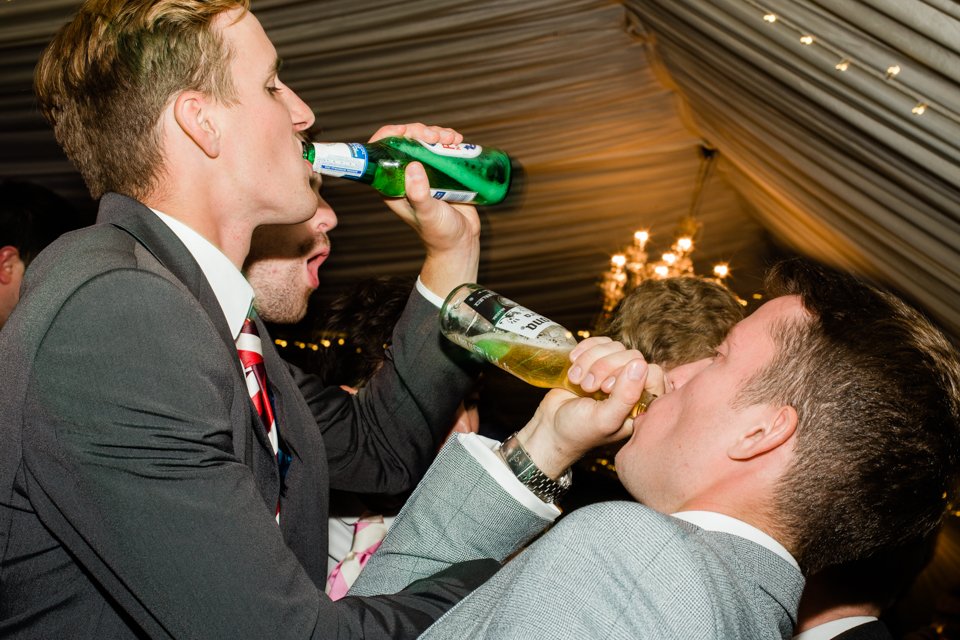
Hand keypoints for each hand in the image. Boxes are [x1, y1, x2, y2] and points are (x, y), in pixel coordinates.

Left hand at [368, 123, 480, 297]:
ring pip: (423, 141)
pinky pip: (441, 148)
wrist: (462, 242)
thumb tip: (413, 166)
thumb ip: (419, 194)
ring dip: (436, 133)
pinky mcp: (442, 171)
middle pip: (404, 141)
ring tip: (452, 138)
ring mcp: (424, 172)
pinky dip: (448, 140)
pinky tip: (458, 140)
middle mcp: (405, 176)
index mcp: (392, 186)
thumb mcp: (428, 214)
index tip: (405, 131)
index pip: (381, 153)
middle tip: (434, 136)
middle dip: (419, 131)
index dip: (389, 136)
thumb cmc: (440, 234)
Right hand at [515, 338, 665, 477]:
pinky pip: (600, 342)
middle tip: (587, 387)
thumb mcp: (604, 419)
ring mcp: (614, 371)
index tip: (606, 390)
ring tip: (576, 380)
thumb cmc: (578, 430)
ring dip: (590, 360)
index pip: (652, 373)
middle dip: (604, 367)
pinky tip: (573, 362)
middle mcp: (631, 386)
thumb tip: (640, 364)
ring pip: (615, 347)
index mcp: (641, 404)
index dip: (628, 375)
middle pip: (632, 356)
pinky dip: (584, 349)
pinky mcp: (597, 361)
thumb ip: (625, 396)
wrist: (550, 428)